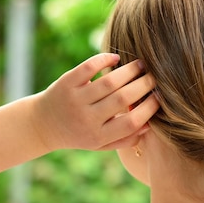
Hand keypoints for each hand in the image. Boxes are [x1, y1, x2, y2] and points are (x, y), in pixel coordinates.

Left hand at [33, 53, 158, 152]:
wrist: (43, 125)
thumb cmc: (79, 134)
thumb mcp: (100, 144)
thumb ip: (125, 139)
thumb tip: (150, 125)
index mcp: (99, 136)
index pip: (131, 122)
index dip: (149, 108)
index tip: (160, 96)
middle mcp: (87, 119)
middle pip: (122, 99)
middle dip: (143, 85)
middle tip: (154, 77)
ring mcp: (75, 100)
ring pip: (109, 82)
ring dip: (129, 71)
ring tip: (140, 65)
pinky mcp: (66, 83)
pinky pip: (88, 67)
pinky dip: (104, 59)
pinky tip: (115, 58)